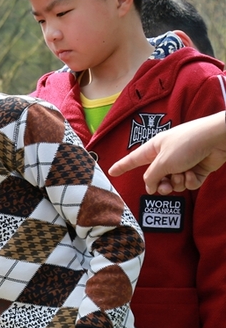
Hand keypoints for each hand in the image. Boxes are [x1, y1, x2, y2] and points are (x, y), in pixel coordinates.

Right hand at [108, 111, 225, 193]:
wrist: (216, 139)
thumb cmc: (187, 143)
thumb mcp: (163, 162)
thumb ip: (152, 177)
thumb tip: (149, 187)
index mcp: (154, 149)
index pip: (133, 160)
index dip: (122, 166)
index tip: (111, 172)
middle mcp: (166, 156)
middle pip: (155, 177)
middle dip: (161, 184)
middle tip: (165, 186)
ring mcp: (181, 163)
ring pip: (172, 183)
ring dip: (177, 182)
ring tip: (182, 175)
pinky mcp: (195, 169)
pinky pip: (187, 184)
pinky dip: (190, 181)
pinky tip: (193, 173)